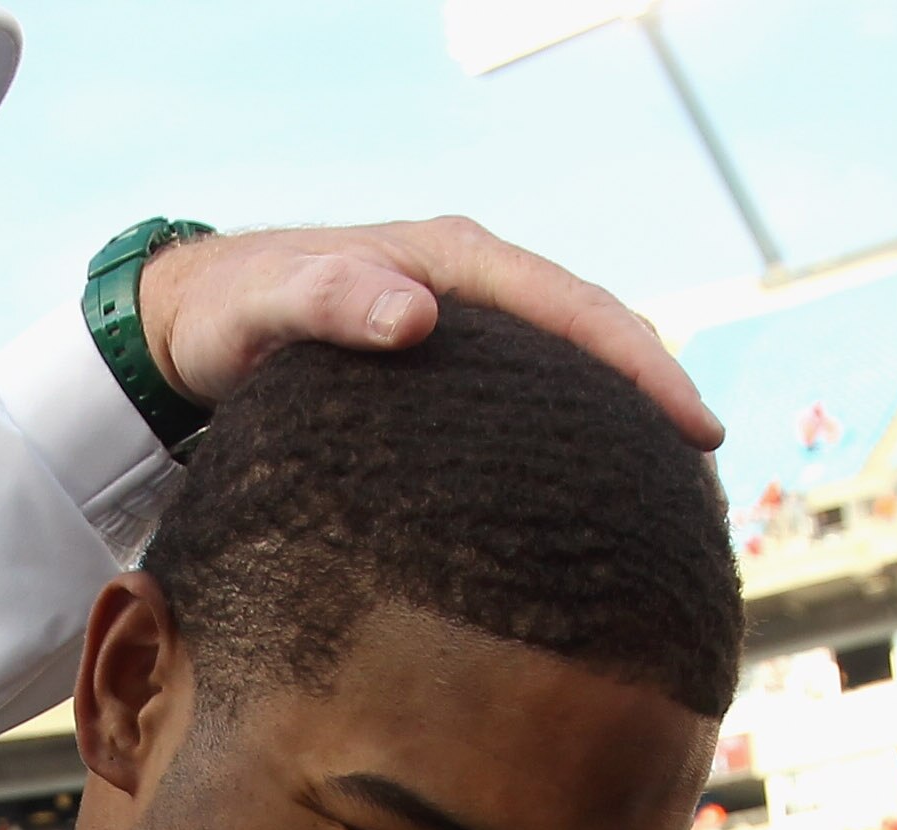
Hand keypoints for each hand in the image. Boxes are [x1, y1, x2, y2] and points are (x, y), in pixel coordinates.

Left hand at [137, 218, 723, 447]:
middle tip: (709, 480)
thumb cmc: (229, 313)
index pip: (575, 308)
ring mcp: (458, 329)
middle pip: (591, 337)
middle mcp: (468, 287)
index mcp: (452, 261)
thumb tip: (416, 314)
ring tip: (666, 500)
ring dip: (614, 425)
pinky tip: (577, 500)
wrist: (187, 324)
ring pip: (562, 373)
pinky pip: (522, 401)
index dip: (642, 366)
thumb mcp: (269, 303)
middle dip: (655, 397)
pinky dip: (561, 440)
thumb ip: (330, 299)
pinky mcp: (439, 373)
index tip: (696, 428)